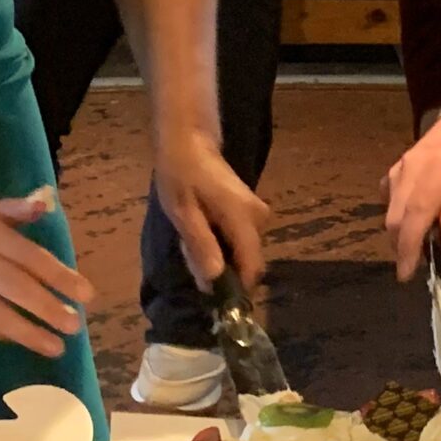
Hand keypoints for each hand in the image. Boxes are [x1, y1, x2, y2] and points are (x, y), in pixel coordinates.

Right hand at [0, 186, 92, 356]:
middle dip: (46, 309)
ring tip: (53, 347)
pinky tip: (16, 340)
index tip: (85, 295)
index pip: (28, 256)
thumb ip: (14, 209)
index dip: (58, 276)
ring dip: (24, 332)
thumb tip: (47, 204)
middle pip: (13, 287)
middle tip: (74, 327)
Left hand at [155, 141, 270, 290]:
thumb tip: (214, 282)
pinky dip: (221, 243)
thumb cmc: (181, 174)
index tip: (212, 299)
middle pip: (247, 262)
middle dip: (222, 270)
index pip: (252, 267)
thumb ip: (200, 245)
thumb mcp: (182, 212)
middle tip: (191, 258)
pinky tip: (200, 230)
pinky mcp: (251, 211)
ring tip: (191, 240)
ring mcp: (257, 213)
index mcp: (243, 219)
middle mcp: (259, 218)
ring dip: (219, 256)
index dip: (236, 289)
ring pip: (243, 252)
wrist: (189, 141)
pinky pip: (240, 239)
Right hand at [382, 106, 440, 281]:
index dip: (411, 244)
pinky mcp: (392, 172)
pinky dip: (400, 220)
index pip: (419, 210)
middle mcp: (411, 166)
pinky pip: (390, 203)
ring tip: (427, 243)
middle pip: (397, 216)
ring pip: (390, 212)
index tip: (407, 273)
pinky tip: (418, 222)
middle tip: (420, 266)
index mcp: (440, 165)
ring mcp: (398, 168)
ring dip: (403, 236)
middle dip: (404, 247)